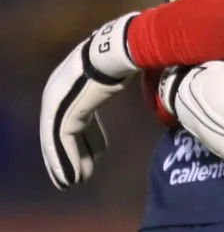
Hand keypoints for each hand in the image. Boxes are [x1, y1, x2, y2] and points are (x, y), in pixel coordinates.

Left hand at [40, 13, 138, 188]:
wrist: (124, 49)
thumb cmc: (132, 58)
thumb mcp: (123, 74)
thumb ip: (124, 85)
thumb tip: (157, 89)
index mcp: (74, 82)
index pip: (74, 117)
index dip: (84, 142)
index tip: (94, 159)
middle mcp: (58, 90)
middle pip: (61, 130)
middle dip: (69, 155)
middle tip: (75, 178)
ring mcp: (58, 100)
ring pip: (57, 140)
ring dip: (65, 163)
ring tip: (73, 183)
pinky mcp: (62, 109)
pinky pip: (60, 141)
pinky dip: (65, 160)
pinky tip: (73, 177)